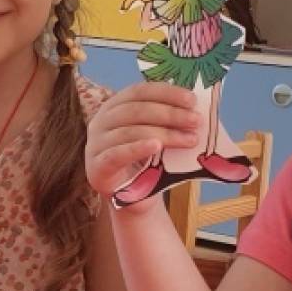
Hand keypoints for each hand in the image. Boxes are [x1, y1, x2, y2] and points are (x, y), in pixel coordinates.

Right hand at [85, 82, 200, 198]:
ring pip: (130, 131)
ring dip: (164, 133)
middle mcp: (101, 121)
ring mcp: (95, 144)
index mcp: (114, 106)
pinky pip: (117, 154)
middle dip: (170, 114)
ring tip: (189, 139)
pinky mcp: (96, 167)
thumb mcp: (156, 136)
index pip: (139, 91)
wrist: (131, 199)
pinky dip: (138, 148)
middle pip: (136, 110)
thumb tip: (195, 107)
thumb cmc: (146, 163)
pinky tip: (157, 146)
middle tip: (196, 121)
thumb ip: (168, 121)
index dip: (166, 93)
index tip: (192, 100)